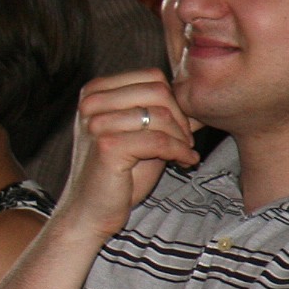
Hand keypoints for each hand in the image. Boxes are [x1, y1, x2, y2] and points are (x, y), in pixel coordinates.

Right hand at [60, 70, 199, 244]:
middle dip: (181, 117)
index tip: (181, 126)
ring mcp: (97, 123)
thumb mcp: (140, 134)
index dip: (175, 101)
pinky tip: (184, 162)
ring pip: (161, 115)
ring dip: (181, 137)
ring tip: (183, 154)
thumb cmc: (117, 174)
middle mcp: (91, 103)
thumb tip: (199, 98)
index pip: (151, 77)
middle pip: (158, 91)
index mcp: (94, 92)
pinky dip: (179, 152)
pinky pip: (159, 140)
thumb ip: (161, 113)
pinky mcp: (108, 146)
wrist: (90, 211)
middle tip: (186, 141)